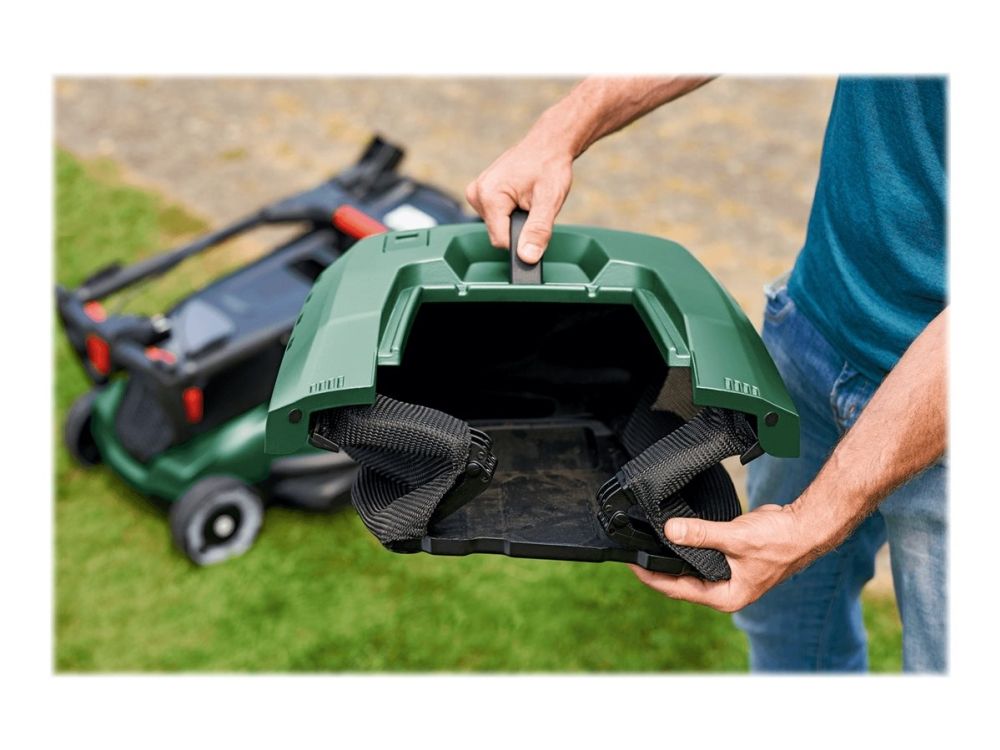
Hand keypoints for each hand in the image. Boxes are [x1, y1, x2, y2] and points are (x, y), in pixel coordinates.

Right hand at [465, 131, 573, 263]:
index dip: (523, 239)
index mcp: (488, 196)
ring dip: (516, 219)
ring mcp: (476, 193)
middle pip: (499, 234)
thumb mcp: (549, 201)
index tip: (536, 224)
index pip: (501, 241)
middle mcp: (476, 193)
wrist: (548, 145)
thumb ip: (538, 231)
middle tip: (534, 205)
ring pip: (498, 227)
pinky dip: (511, 212)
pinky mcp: (480, 194)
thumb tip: (527, 258)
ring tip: (528, 199)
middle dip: (519, 227)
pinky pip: (496, 217)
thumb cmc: (549, 166)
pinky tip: (520, 197)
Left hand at [630, 503, 825, 612]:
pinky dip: (685, 549)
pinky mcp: (729, 561)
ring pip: (689, 570)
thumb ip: (701, 535)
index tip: (631, 564)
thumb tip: (670, 531)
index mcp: (726, 596)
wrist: (804, 528)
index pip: (678, 590)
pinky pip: (700, 557)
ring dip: (670, 559)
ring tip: (645, 546)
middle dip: (656, 569)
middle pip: (680, 583)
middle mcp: (725, 591)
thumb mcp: (735, 537)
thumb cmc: (779, 540)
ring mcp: (727, 577)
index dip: (651, 577)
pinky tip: (671, 538)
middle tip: (632, 553)